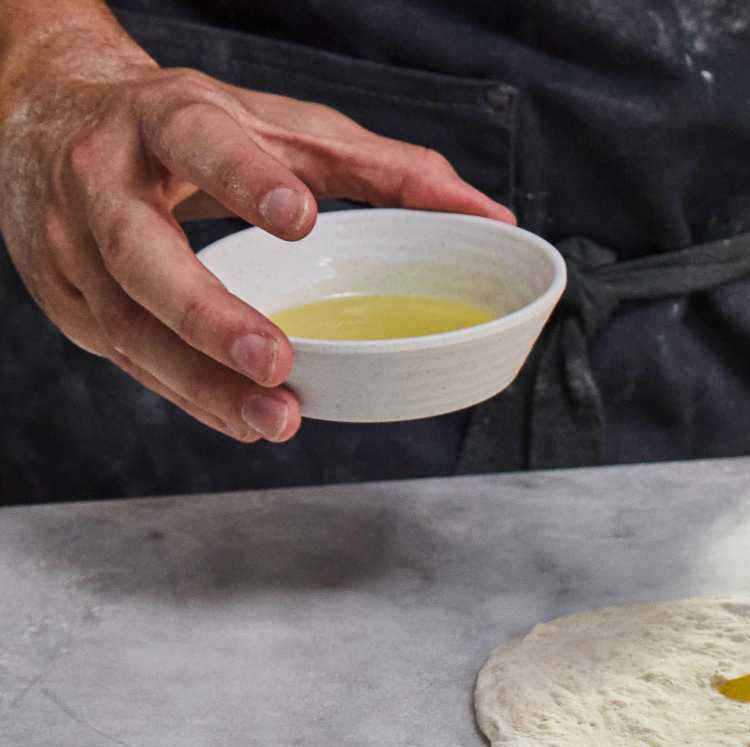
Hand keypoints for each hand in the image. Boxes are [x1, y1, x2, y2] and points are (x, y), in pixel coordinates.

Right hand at [0, 19, 513, 442]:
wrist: (48, 113)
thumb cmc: (190, 128)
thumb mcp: (282, 130)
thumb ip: (384, 169)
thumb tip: (492, 215)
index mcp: (165, 118)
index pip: (200, 140)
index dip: (243, 177)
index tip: (299, 216)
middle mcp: (104, 178)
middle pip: (141, 251)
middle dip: (206, 313)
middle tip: (276, 360)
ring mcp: (72, 244)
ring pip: (128, 323)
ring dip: (200, 381)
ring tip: (276, 417)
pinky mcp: (65, 298)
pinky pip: (126, 356)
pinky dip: (186, 393)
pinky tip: (240, 419)